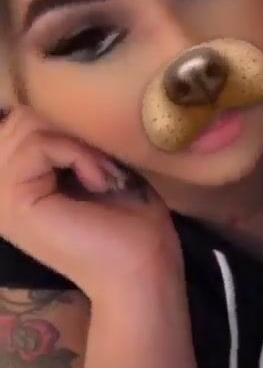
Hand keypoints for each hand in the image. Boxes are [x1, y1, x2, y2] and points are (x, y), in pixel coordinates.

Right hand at [0, 107, 180, 297]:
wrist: (143, 268)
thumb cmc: (129, 222)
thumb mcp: (93, 165)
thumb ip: (65, 138)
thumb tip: (55, 99)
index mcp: (13, 182)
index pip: (21, 118)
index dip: (66, 126)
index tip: (99, 163)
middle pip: (21, 115)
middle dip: (71, 132)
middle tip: (102, 170)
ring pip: (28, 124)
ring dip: (78, 145)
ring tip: (100, 178)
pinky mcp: (12, 201)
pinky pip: (38, 143)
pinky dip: (79, 155)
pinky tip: (97, 184)